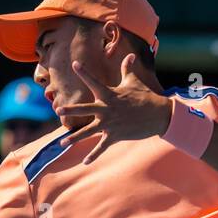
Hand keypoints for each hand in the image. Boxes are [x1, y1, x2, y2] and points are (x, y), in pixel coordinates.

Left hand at [55, 55, 172, 163]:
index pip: (94, 81)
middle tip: (58, 110)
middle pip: (85, 109)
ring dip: (74, 138)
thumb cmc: (145, 96)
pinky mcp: (115, 136)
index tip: (74, 64)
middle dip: (71, 110)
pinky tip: (85, 162)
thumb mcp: (134, 82)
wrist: (159, 114)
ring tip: (62, 143)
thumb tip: (130, 55)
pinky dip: (93, 155)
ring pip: (88, 131)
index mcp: (109, 95)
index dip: (84, 72)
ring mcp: (110, 123)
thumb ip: (127, 69)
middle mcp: (107, 109)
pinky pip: (101, 147)